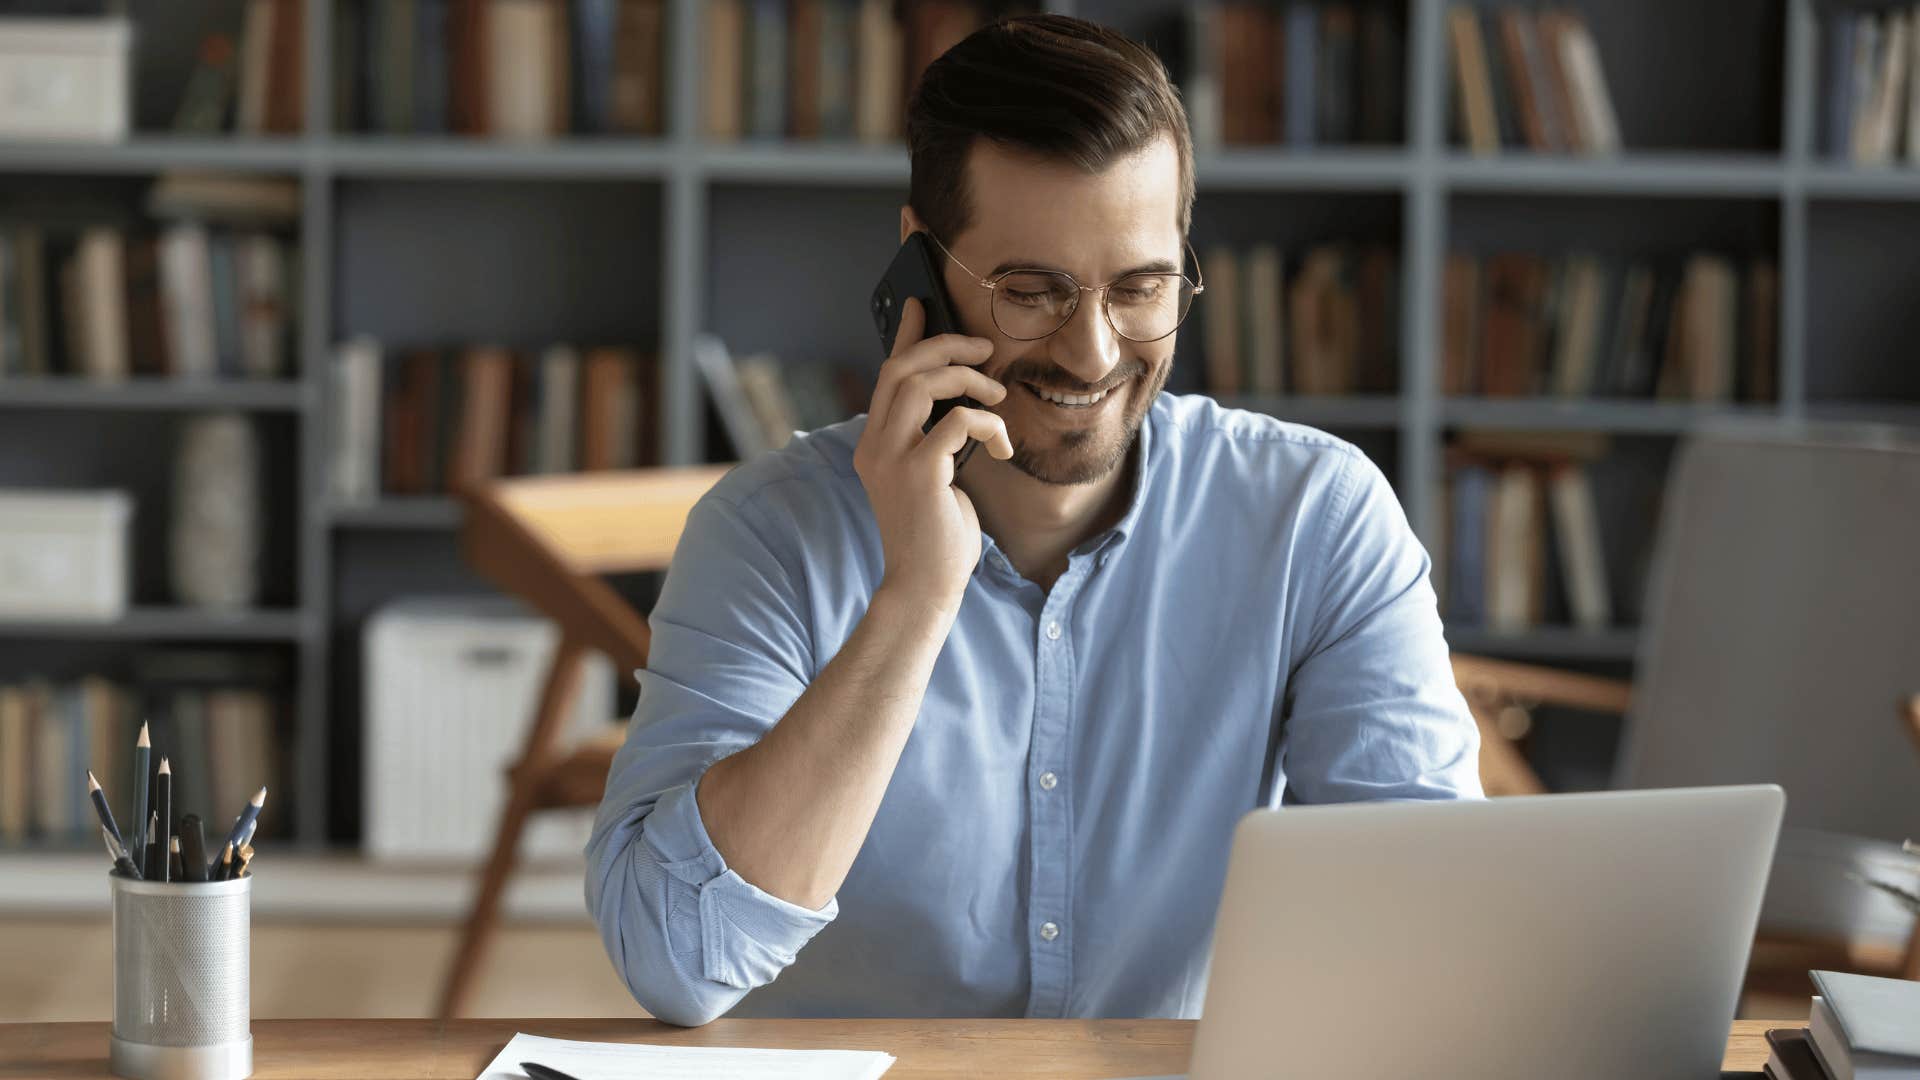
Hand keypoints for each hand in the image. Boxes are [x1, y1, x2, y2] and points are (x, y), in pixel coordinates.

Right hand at [852, 297, 1013, 613]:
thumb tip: (961, 403)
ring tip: (997, 397)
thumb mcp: (933, 478)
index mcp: (875, 444)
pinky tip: (1002, 447)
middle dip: (945, 347)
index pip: (887, 376)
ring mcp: (892, 459)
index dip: (905, 336)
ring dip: (969, 380)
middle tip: (983, 349)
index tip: (921, 304)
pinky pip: (957, 422)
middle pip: (901, 368)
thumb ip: (935, 440)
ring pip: (922, 384)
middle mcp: (874, 446)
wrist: (925, 585)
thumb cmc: (936, 536)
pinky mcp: (918, 474)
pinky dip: (987, 423)